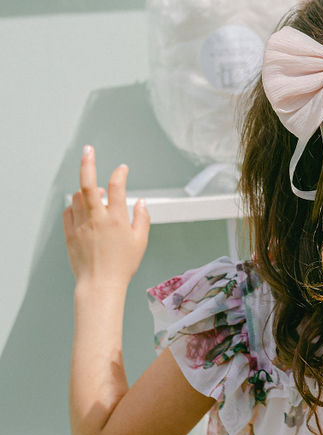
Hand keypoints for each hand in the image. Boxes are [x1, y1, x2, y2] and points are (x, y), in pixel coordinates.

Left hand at [63, 147, 149, 289]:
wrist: (100, 285)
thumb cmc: (122, 266)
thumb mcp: (140, 241)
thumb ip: (142, 218)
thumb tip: (139, 202)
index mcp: (117, 219)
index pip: (117, 187)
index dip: (120, 173)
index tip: (122, 169)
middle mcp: (97, 219)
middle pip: (88, 184)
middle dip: (88, 163)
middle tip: (88, 150)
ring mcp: (81, 226)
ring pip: (77, 197)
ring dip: (85, 190)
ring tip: (94, 193)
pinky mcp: (70, 234)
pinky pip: (69, 212)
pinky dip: (75, 206)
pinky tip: (82, 208)